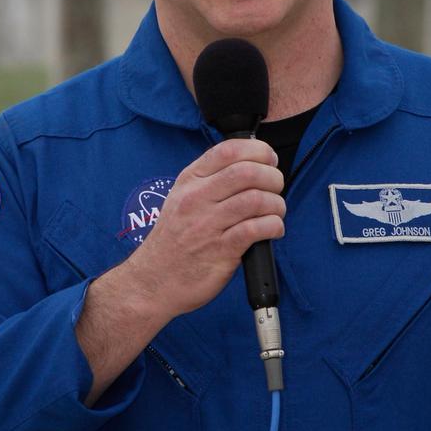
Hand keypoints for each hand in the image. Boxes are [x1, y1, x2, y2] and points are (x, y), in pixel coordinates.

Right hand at [130, 137, 285, 324]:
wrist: (153, 281)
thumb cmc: (173, 240)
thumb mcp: (181, 198)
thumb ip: (210, 179)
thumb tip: (251, 164)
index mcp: (190, 180)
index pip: (228, 150)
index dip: (259, 150)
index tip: (269, 160)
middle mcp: (197, 198)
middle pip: (247, 172)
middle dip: (273, 178)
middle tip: (275, 189)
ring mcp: (207, 224)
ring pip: (256, 199)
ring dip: (276, 204)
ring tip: (275, 213)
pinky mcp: (221, 250)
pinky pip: (256, 229)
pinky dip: (274, 226)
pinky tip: (273, 230)